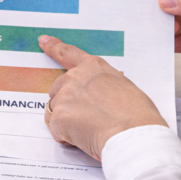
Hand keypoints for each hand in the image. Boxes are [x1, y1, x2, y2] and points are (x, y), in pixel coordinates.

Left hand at [39, 36, 167, 160]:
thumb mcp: (123, 87)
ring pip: (54, 110)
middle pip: (57, 89)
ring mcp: (64, 97)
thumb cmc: (137, 115)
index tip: (43, 41)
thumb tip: (98, 97)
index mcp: (93, 67)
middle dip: (66, 103)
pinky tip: (84, 138)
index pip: (68, 53)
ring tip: (89, 130)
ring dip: (66, 121)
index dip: (53, 47)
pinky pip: (56, 129)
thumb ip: (102, 86)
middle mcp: (75, 78)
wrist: (132, 134)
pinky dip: (66, 137)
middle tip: (86, 118)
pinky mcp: (58, 118)